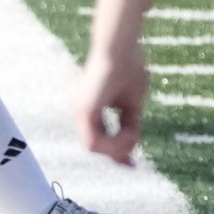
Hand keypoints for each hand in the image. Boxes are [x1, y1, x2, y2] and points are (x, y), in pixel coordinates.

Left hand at [73, 50, 149, 166]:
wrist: (121, 48)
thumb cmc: (129, 67)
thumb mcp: (132, 102)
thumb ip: (128, 122)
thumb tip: (131, 143)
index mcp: (89, 105)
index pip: (97, 136)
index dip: (114, 152)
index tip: (132, 165)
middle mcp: (80, 108)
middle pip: (95, 144)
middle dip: (117, 152)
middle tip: (133, 159)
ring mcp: (79, 108)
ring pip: (93, 146)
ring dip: (118, 146)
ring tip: (134, 132)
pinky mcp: (84, 109)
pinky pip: (94, 141)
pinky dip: (114, 142)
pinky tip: (129, 131)